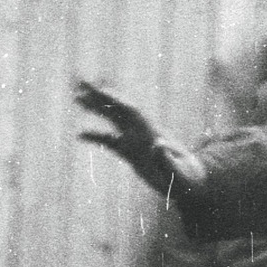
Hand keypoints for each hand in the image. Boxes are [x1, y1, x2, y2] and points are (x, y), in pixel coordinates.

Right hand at [75, 80, 206, 195]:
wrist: (190, 183)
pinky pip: (110, 141)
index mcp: (152, 132)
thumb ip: (167, 160)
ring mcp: (135, 140)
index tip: (100, 90)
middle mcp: (142, 131)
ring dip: (96, 107)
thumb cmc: (186, 178)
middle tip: (80, 82)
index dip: (116, 100)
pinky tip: (79, 134)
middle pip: (119, 108)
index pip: (132, 112)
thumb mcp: (178, 173)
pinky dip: (95, 136)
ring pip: (112, 119)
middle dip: (101, 95)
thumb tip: (158, 144)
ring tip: (76, 97)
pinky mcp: (131, 152)